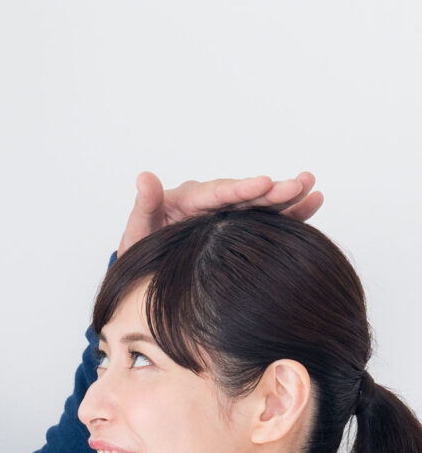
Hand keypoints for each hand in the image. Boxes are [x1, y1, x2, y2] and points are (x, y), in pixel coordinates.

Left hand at [117, 171, 323, 255]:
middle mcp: (211, 204)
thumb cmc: (142, 252)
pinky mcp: (241, 229)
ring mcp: (228, 216)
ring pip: (260, 204)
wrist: (149, 276)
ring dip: (286, 196)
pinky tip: (314, 202)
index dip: (240, 188)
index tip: (263, 183)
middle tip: (298, 183)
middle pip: (244, 195)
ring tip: (311, 186)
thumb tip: (144, 176)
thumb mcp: (138, 231)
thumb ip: (146, 205)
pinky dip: (291, 213)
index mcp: (187, 200)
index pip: (216, 192)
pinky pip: (268, 219)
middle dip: (270, 190)